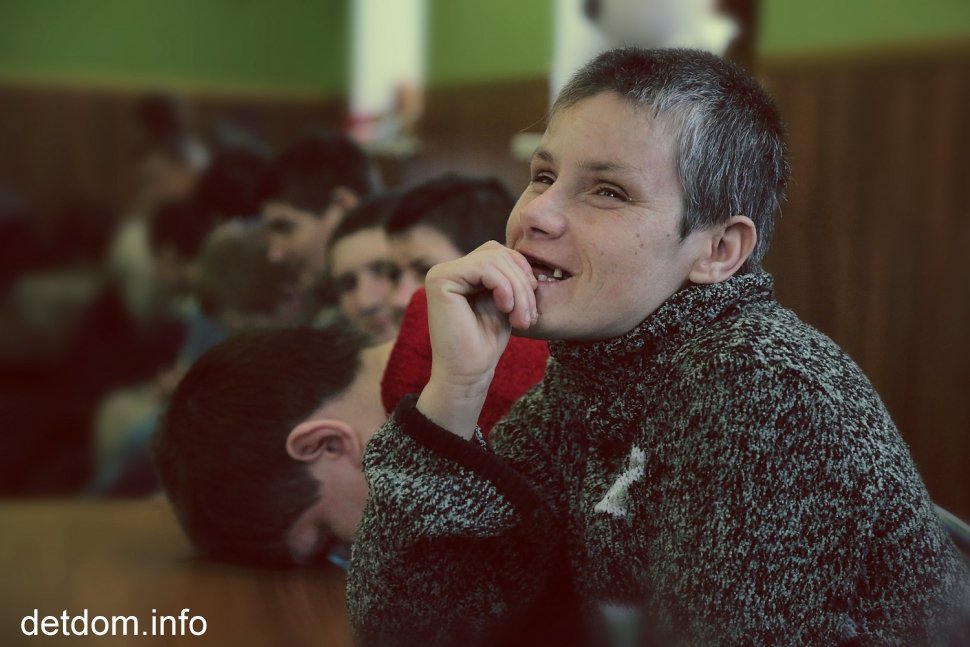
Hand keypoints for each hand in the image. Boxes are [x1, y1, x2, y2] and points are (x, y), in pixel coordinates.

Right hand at [417, 242, 537, 438]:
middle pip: (497, 253)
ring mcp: (441, 273)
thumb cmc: (486, 343)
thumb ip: (508, 276)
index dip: (522, 272)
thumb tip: (524, 254)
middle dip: (522, 282)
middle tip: (529, 316)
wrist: (468, 373)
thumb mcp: (504, 302)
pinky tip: (506, 309)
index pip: (498, 253)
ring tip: (521, 318)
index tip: (532, 306)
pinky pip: (484, 268)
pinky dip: (504, 287)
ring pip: (494, 258)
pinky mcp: (440, 280)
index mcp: (462, 273)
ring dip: (517, 289)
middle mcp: (448, 270)